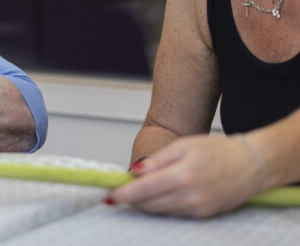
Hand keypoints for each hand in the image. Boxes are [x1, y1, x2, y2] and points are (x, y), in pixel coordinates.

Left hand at [107, 134, 264, 216]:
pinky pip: (175, 213)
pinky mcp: (204, 215)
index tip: (109, 196)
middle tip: (118, 191)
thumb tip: (133, 172)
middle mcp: (191, 196)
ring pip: (161, 210)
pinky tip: (156, 195)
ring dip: (144, 203)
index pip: (145, 189)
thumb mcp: (184, 146)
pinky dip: (161, 205)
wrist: (252, 164)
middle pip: (150, 203)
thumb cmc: (218, 150)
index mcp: (184, 175)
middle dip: (131, 199)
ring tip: (135, 191)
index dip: (125, 194)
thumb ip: (157, 160)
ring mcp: (199, 208)